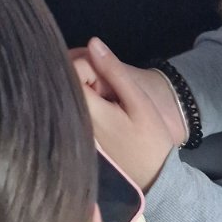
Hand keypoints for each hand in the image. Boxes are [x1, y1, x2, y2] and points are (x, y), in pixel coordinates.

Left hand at [70, 44, 187, 143]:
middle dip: (85, 71)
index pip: (72, 70)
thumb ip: (114, 71)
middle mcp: (72, 119)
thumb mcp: (138, 101)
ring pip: (70, 91)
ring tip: (110, 94)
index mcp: (86, 111)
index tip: (109, 77)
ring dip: (86, 84)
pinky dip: (86, 97)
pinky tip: (105, 103)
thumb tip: (93, 42)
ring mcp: (73, 128)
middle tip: (111, 82)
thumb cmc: (150, 140)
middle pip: (66, 79)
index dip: (90, 64)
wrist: (155, 179)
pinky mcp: (77, 133)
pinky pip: (74, 104)